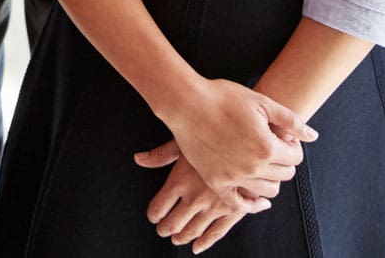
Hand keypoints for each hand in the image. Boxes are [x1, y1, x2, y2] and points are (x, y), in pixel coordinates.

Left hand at [137, 150, 273, 251]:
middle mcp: (195, 198)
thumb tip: (138, 158)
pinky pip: (216, 233)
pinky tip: (197, 247)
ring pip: (192, 231)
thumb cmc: (213, 137)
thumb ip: (160, 155)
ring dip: (182, 237)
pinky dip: (204, 243)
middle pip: (173, 224)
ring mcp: (214, 207)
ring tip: (177, 237)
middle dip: (165, 229)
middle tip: (163, 229)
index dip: (154, 215)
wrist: (246, 141)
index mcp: (179, 181)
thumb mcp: (184, 142)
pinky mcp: (232, 211)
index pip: (158, 208)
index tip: (154, 216)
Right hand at [149, 77, 313, 197]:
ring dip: (271, 179)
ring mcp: (234, 178)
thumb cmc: (224, 97)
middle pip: (284, 175)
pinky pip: (240, 205)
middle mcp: (254, 167)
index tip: (283, 137)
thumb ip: (290, 120)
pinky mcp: (217, 183)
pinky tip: (256, 198)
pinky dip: (251, 204)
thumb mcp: (261, 102)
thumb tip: (312, 136)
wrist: (187, 103)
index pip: (295, 157)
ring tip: (263, 164)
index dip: (293, 146)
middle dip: (284, 161)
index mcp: (268, 147)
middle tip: (274, 148)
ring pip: (267, 192)